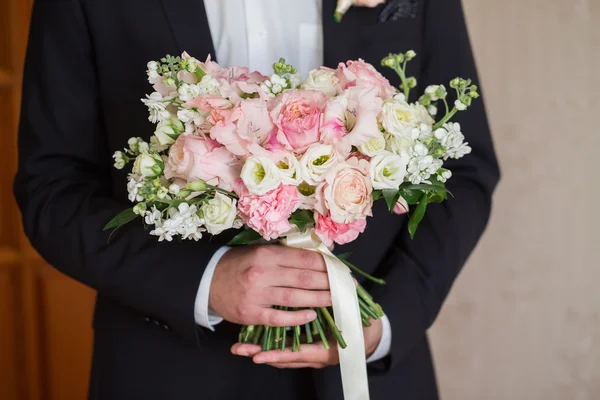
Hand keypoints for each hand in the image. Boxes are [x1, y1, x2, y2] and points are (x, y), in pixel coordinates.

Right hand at [209, 245, 331, 326]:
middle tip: (347, 286)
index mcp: (267, 254)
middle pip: (304, 278)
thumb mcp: (259, 251)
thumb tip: (316, 256)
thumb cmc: (239, 264)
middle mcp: (263, 272)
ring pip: (296, 297)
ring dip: (320, 299)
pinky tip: (312, 315)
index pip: (304, 259)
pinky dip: (297, 317)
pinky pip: (279, 317)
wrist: (207, 281)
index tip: (341, 269)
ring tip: (336, 300)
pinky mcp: (251, 313)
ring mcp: (257, 294)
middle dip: (329, 282)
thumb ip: (284, 255)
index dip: (326, 265)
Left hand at [230, 317, 382, 368]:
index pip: (298, 355)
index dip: (279, 354)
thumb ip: (340, 306)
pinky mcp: (306, 351)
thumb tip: (331, 286)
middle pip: (284, 359)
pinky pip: (285, 351)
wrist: (370, 337)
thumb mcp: (354, 317)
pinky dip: (269, 347)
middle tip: (240, 351)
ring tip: (239, 349)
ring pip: (282, 356)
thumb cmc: (363, 325)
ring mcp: (310, 356)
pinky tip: (252, 344)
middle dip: (261, 354)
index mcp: (328, 351)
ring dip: (260, 350)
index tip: (258, 355)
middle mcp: (316, 357)